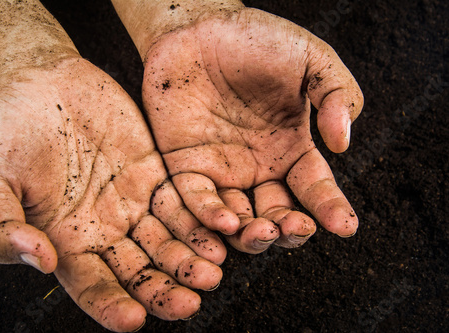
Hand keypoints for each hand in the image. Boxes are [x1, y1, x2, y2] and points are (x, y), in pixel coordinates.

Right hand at [0, 58, 223, 331]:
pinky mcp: (154, 173)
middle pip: (140, 271)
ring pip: (167, 241)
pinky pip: (180, 202)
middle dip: (164, 290)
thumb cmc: (5, 132)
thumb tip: (40, 262)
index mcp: (65, 240)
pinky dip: (199, 219)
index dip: (111, 305)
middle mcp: (104, 228)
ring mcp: (132, 202)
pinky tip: (218, 232)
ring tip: (212, 272)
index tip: (133, 319)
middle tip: (190, 301)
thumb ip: (1, 227)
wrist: (39, 82)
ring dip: (190, 260)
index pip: (92, 285)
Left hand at [140, 8, 363, 252]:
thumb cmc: (257, 41)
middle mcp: (258, 168)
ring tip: (262, 231)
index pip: (315, 189)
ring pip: (238, 221)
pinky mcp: (185, 166)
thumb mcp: (311, 59)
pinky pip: (197, 200)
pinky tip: (228, 222)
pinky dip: (211, 216)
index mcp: (291, 149)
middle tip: (295, 228)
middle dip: (288, 231)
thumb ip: (336, 95)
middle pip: (277, 216)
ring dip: (252, 235)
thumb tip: (342, 144)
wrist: (199, 26)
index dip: (331, 209)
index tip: (345, 227)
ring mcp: (222, 171)